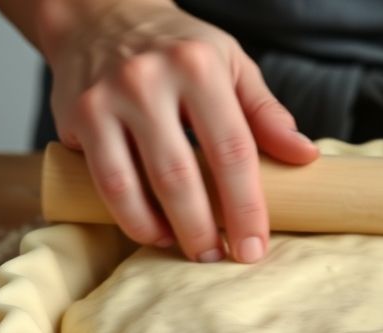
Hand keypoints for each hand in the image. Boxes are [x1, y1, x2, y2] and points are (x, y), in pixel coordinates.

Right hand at [40, 0, 317, 261]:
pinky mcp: (77, 116)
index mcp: (198, 66)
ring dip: (162, 230)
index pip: (231, 149)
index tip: (255, 246)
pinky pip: (104, 181)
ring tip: (186, 250)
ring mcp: (107, 99)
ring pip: (134, 184)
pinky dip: (129, 215)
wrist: (102, 14)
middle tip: (220, 259)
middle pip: (181, 174)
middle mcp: (148, 80)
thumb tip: (305, 157)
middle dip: (203, 228)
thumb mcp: (231, 64)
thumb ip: (266, 112)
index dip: (246, 206)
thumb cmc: (178, 47)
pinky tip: (151, 231)